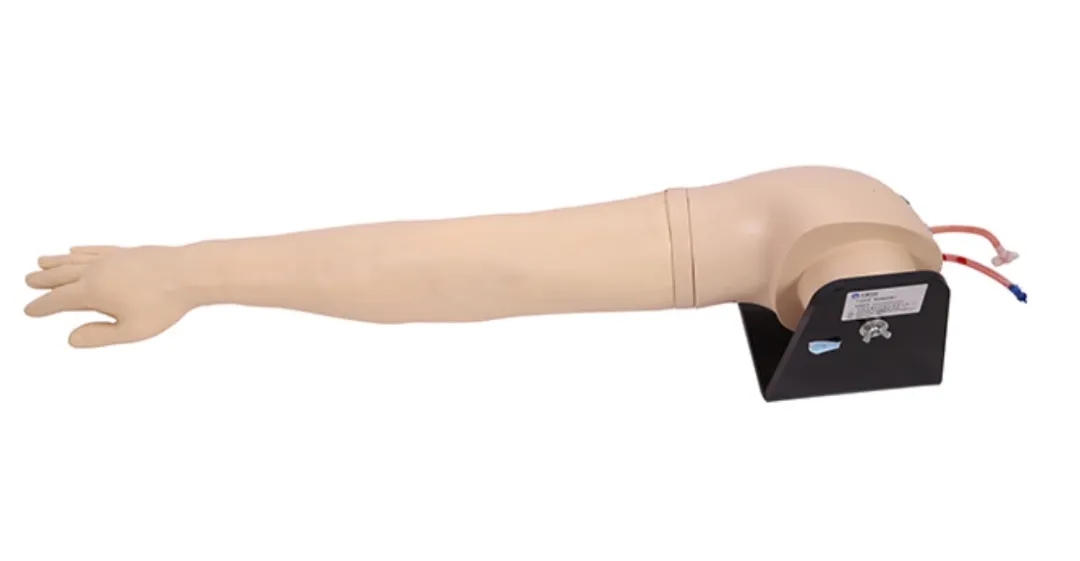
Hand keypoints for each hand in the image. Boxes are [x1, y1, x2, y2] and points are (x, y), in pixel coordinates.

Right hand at [25, 245, 195, 347]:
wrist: (189, 272)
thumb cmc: (164, 304)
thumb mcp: (132, 331)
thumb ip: (100, 336)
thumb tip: (71, 339)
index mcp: (92, 291)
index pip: (58, 300)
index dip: (42, 307)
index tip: (29, 311)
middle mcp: (96, 270)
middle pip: (61, 275)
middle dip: (43, 280)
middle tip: (28, 281)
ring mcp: (111, 258)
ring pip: (75, 259)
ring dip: (56, 261)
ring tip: (41, 262)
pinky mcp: (126, 251)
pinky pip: (96, 249)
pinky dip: (81, 251)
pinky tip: (75, 250)